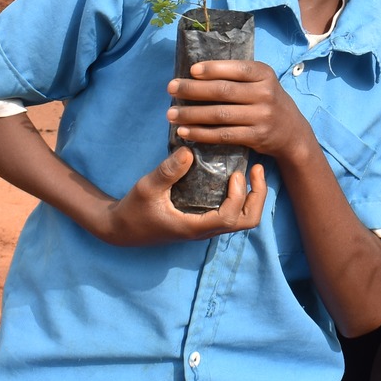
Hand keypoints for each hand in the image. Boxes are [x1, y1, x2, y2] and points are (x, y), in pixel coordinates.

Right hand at [95, 147, 264, 244]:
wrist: (122, 229)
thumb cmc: (134, 209)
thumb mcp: (147, 187)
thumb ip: (167, 171)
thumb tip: (189, 150)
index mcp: (194, 227)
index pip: (230, 218)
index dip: (239, 196)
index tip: (237, 173)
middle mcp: (205, 230)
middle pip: (247, 222)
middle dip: (258, 196)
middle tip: (257, 169)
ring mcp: (206, 226)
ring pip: (243, 219)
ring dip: (253, 196)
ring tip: (252, 171)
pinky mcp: (203, 219)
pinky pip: (232, 211)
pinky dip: (242, 196)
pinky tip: (237, 174)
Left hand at [169, 60, 316, 165]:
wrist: (292, 132)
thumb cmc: (267, 101)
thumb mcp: (261, 82)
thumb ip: (237, 76)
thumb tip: (196, 73)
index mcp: (264, 74)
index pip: (236, 69)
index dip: (213, 69)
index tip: (191, 70)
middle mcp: (265, 94)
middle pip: (223, 91)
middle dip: (193, 89)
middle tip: (171, 88)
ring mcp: (261, 117)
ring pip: (220, 115)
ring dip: (192, 114)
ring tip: (171, 114)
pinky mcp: (256, 137)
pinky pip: (223, 135)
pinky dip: (201, 134)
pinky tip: (184, 132)